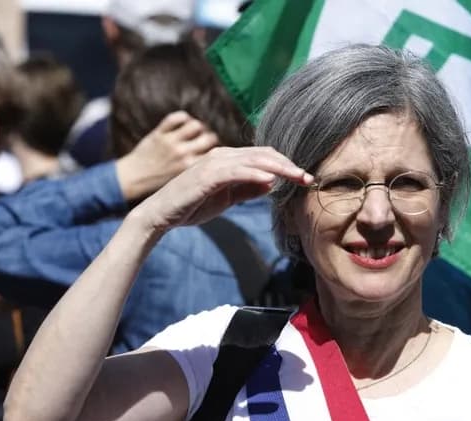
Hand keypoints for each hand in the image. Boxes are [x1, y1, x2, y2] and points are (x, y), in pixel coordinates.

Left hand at [115, 111, 219, 200]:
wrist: (132, 181)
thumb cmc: (161, 186)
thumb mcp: (185, 184)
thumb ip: (203, 173)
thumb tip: (223, 166)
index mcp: (191, 169)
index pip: (217, 153)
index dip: (221, 152)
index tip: (220, 153)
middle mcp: (182, 154)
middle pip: (210, 138)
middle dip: (212, 138)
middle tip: (208, 141)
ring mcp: (170, 142)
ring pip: (195, 125)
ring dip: (198, 127)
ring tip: (196, 132)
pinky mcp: (159, 133)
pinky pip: (176, 117)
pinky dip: (183, 118)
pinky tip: (183, 124)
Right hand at [130, 146, 312, 232]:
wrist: (161, 215)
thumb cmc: (192, 205)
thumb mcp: (226, 198)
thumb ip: (247, 189)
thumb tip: (271, 183)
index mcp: (228, 159)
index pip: (263, 156)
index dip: (286, 165)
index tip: (304, 178)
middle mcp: (222, 156)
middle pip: (263, 154)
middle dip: (288, 165)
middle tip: (308, 177)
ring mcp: (213, 163)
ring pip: (253, 160)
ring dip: (278, 168)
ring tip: (297, 177)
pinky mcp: (206, 175)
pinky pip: (235, 171)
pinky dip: (254, 173)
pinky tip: (271, 180)